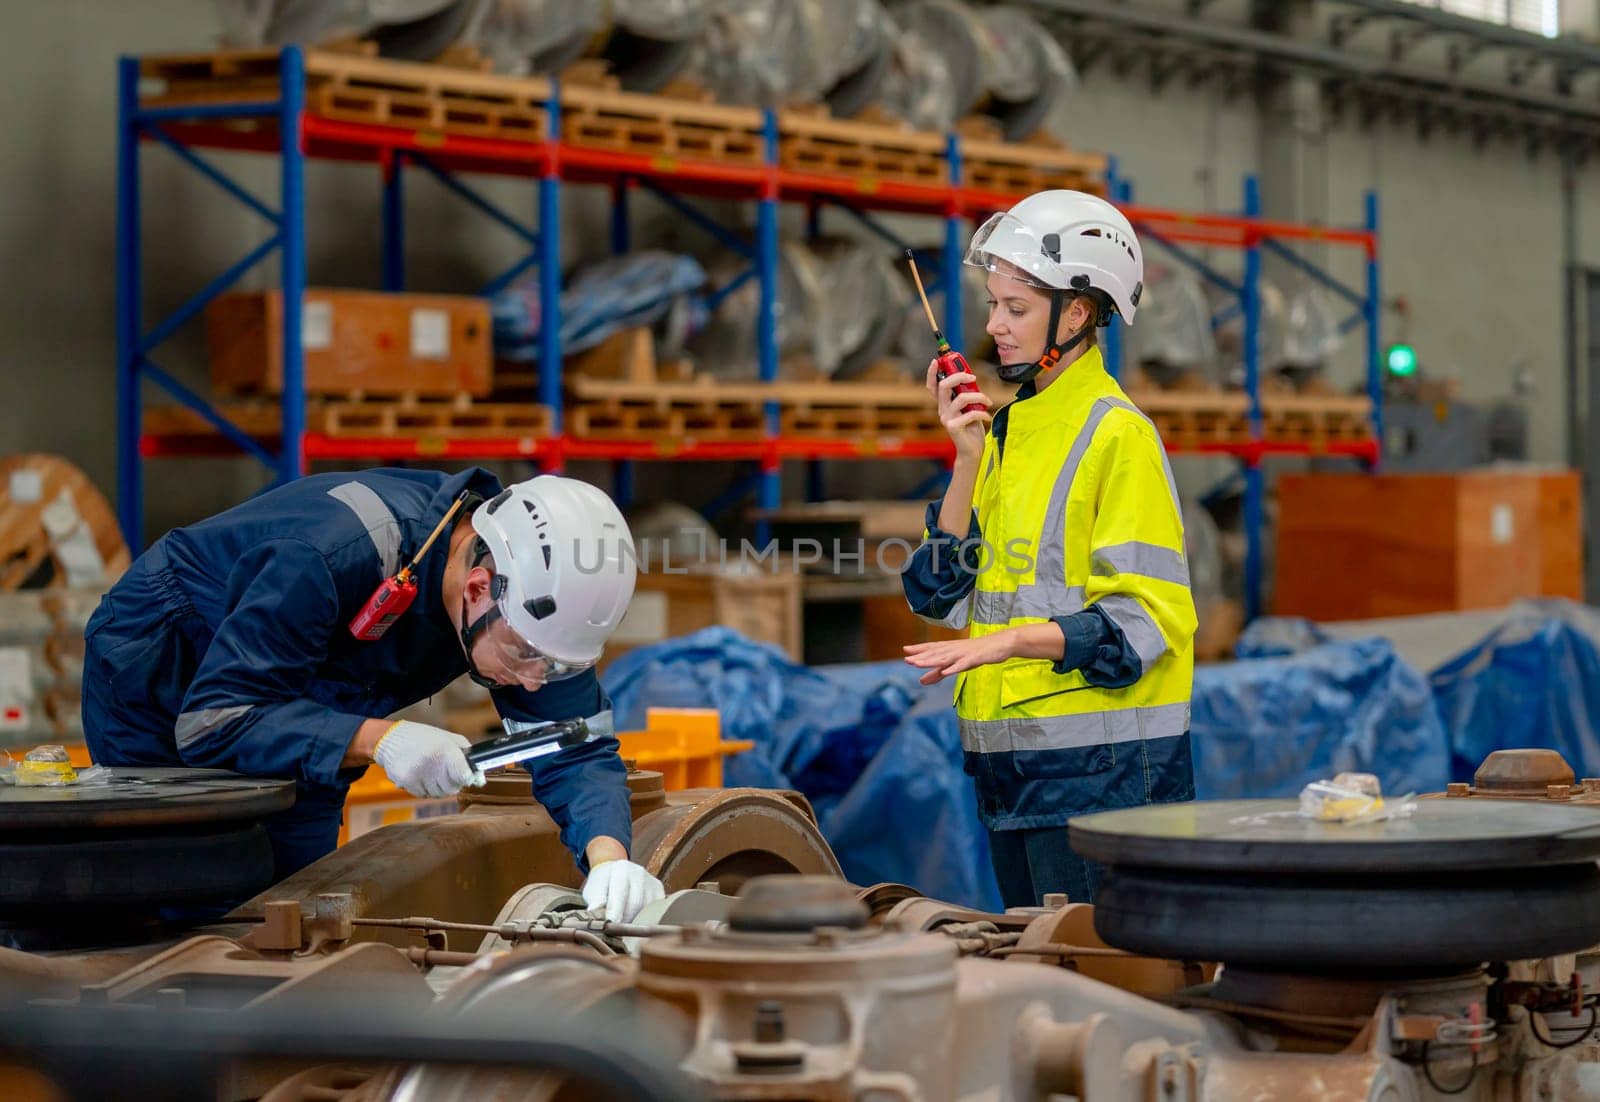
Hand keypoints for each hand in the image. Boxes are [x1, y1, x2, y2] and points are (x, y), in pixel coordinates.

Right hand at [372, 720, 486, 797]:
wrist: (391, 738)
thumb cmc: (426, 738)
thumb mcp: (450, 739)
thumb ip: (468, 758)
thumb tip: (480, 780)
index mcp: (445, 750)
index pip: (463, 775)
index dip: (466, 778)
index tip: (466, 776)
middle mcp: (430, 763)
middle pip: (452, 789)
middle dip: (452, 782)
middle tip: (445, 770)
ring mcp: (416, 774)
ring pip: (437, 794)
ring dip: (437, 786)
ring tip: (430, 769)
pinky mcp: (404, 782)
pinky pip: (422, 795)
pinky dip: (424, 788)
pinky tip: (419, 774)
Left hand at [581, 859, 664, 922]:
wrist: (614, 871)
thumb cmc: (602, 883)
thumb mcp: (593, 890)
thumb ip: (595, 904)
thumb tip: (596, 922)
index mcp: (621, 868)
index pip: (620, 894)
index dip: (615, 912)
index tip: (610, 926)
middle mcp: (639, 873)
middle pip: (636, 904)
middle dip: (625, 921)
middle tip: (615, 933)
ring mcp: (652, 882)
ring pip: (647, 910)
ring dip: (635, 923)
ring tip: (624, 928)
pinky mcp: (660, 892)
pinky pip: (655, 912)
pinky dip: (645, 921)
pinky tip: (635, 923)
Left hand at [903, 633, 1013, 685]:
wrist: (1000, 644)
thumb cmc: (976, 653)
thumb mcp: (955, 664)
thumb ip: (938, 673)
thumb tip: (921, 681)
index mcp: (949, 649)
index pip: (932, 648)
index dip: (919, 649)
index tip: (905, 650)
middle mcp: (955, 649)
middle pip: (936, 653)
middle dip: (921, 656)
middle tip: (907, 659)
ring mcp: (964, 653)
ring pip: (946, 658)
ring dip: (932, 660)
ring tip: (919, 663)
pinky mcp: (975, 658)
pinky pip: (963, 664)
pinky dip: (954, 667)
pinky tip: (946, 671)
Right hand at [925, 358, 990, 461]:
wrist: (972, 451)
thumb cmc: (971, 429)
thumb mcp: (969, 408)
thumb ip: (967, 394)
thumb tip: (971, 378)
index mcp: (944, 404)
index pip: (933, 386)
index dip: (932, 373)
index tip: (936, 360)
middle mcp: (942, 410)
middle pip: (944, 385)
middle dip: (959, 376)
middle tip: (973, 378)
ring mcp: (947, 419)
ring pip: (962, 398)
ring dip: (979, 397)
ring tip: (988, 402)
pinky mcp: (954, 427)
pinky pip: (970, 414)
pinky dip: (983, 414)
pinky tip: (987, 417)